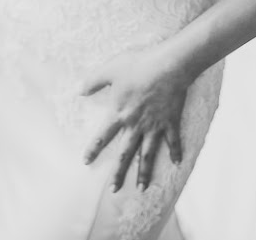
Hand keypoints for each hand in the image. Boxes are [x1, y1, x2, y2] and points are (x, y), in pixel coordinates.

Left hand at [78, 45, 189, 192]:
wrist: (168, 66)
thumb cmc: (138, 65)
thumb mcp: (110, 69)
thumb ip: (93, 81)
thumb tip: (78, 90)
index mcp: (120, 113)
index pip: (103, 136)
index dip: (94, 149)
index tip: (86, 162)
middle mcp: (136, 124)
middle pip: (125, 153)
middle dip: (119, 173)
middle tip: (114, 190)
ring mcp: (154, 125)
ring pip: (147, 154)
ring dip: (144, 172)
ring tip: (141, 188)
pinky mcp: (170, 122)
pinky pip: (173, 141)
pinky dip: (175, 152)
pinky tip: (177, 163)